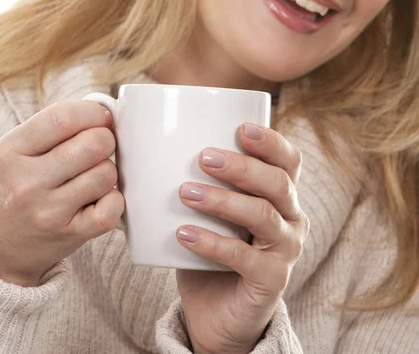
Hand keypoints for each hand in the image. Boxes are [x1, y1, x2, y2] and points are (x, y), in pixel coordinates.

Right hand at [0, 100, 123, 286]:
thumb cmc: (11, 188)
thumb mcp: (14, 151)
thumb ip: (53, 128)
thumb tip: (103, 110)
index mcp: (11, 151)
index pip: (64, 118)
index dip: (93, 112)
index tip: (101, 117)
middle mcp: (27, 181)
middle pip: (93, 144)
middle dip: (106, 139)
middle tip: (99, 147)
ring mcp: (48, 211)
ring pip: (105, 174)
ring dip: (108, 171)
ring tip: (92, 176)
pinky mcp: (69, 235)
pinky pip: (111, 208)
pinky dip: (114, 200)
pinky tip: (99, 199)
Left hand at [176, 123, 308, 353]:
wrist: (216, 312)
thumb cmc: (211, 247)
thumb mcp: (210, 209)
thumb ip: (198, 178)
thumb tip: (147, 143)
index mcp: (282, 194)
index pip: (289, 161)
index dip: (271, 141)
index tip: (241, 128)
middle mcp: (293, 218)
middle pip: (278, 183)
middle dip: (242, 166)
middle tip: (204, 157)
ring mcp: (286, 250)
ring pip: (263, 215)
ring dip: (222, 200)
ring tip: (185, 192)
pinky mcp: (271, 280)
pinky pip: (244, 258)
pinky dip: (211, 242)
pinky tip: (183, 233)